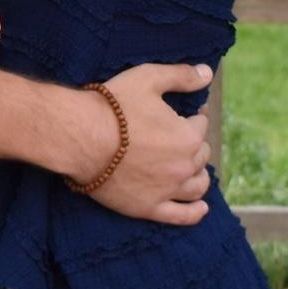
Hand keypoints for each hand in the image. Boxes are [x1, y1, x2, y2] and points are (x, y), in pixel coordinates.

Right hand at [75, 63, 213, 225]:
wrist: (80, 138)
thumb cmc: (112, 106)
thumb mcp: (148, 79)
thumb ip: (182, 75)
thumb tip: (207, 72)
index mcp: (187, 136)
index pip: (200, 124)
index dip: (192, 116)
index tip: (184, 113)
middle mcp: (184, 166)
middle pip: (200, 155)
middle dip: (194, 143)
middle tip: (177, 136)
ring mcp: (167, 190)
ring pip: (196, 186)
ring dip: (198, 175)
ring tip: (192, 169)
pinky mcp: (148, 207)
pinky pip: (180, 215)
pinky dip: (195, 212)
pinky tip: (201, 208)